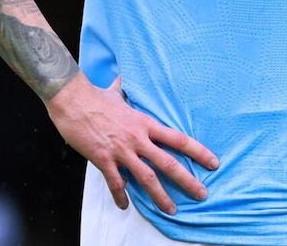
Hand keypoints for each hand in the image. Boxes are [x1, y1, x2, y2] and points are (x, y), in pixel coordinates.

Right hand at [45, 72, 218, 214]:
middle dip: (187, 180)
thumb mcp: (116, 91)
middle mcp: (138, 138)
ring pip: (146, 178)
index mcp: (145, 123)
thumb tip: (122, 77)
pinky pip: (115, 183)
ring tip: (171, 209)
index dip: (197, 151)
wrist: (73, 101)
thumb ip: (124, 88)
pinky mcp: (103, 159)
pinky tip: (124, 206)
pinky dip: (121, 196)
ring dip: (160, 196)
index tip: (213, 162)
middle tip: (201, 194)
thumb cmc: (95, 96)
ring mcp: (121, 150)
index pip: (178, 139)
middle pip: (168, 162)